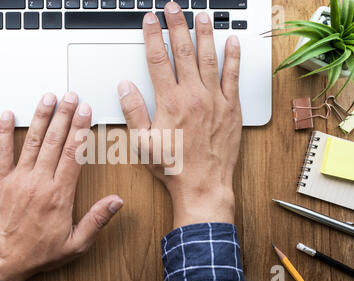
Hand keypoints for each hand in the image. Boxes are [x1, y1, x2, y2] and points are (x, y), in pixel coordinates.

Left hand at [0, 92, 122, 280]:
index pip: (73, 154)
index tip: (87, 112)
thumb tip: (116, 202)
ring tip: (49, 98)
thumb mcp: (75, 244)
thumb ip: (96, 220)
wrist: (0, 260)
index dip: (81, 130)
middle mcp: (39, 181)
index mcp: (59, 194)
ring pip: (32, 141)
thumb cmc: (38, 252)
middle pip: (55, 141)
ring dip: (41, 117)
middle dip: (65, 115)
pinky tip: (8, 115)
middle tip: (71, 96)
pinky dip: (4, 132)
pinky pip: (2, 152)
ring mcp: (18, 179)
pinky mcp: (1, 181)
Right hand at [118, 3, 241, 228]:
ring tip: (201, 15)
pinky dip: (233, 57)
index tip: (150, 20)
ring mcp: (215, 100)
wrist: (203, 185)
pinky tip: (232, 42)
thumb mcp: (143, 143)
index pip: (158, 59)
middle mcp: (193, 95)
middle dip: (177, 26)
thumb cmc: (173, 167)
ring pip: (208, 58)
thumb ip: (134, 112)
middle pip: (183, 51)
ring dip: (204, 34)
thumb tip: (125, 87)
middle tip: (173, 8)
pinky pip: (233, 77)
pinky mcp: (231, 108)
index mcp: (170, 102)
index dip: (153, 36)